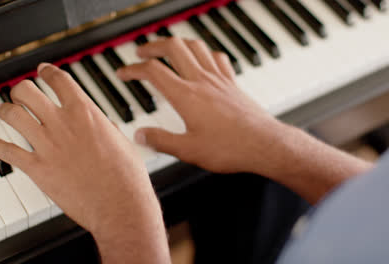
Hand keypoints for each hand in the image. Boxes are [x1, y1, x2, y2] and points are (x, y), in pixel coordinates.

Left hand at [0, 64, 169, 262]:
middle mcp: (63, 123)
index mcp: (86, 113)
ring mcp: (47, 145)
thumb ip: (109, 129)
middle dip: (21, 90)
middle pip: (28, 91)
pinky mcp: (37, 168)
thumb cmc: (126, 176)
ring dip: (4, 110)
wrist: (119, 203)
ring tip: (4, 112)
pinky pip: (6, 151)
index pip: (59, 80)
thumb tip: (107, 125)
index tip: (43, 70)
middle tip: (21, 94)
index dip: (47, 72)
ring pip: (12, 115)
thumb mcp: (122, 143)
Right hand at [117, 38, 287, 175]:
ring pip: (196, 47)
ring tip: (167, 48)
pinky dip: (205, 53)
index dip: (133, 69)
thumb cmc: (230, 148)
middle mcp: (202, 82)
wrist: (264, 145)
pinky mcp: (232, 84)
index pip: (153, 71)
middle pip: (173, 48)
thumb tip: (140, 135)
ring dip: (178, 43)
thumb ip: (160, 140)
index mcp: (186, 96)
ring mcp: (219, 80)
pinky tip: (202, 60)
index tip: (124, 73)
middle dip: (153, 45)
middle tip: (141, 52)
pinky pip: (218, 58)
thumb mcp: (188, 150)